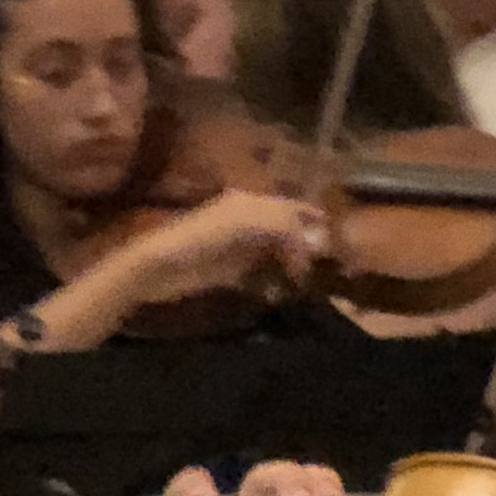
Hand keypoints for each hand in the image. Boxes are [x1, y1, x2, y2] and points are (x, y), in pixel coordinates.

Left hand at [112, 186, 331, 303]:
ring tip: (310, 282)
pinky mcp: (233, 272)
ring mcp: (242, 247)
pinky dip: (276, 282)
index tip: (336, 245)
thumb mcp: (243, 223)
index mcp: (252, 203)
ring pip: (279, 253)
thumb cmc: (199, 238)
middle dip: (309, 245)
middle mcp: (250, 220)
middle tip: (331, 267)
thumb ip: (283, 226)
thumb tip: (318, 240)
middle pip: (289, 230)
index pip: (293, 209)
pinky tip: (283, 292)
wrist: (158, 267)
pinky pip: (264, 274)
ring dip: (295, 265)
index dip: (315, 223)